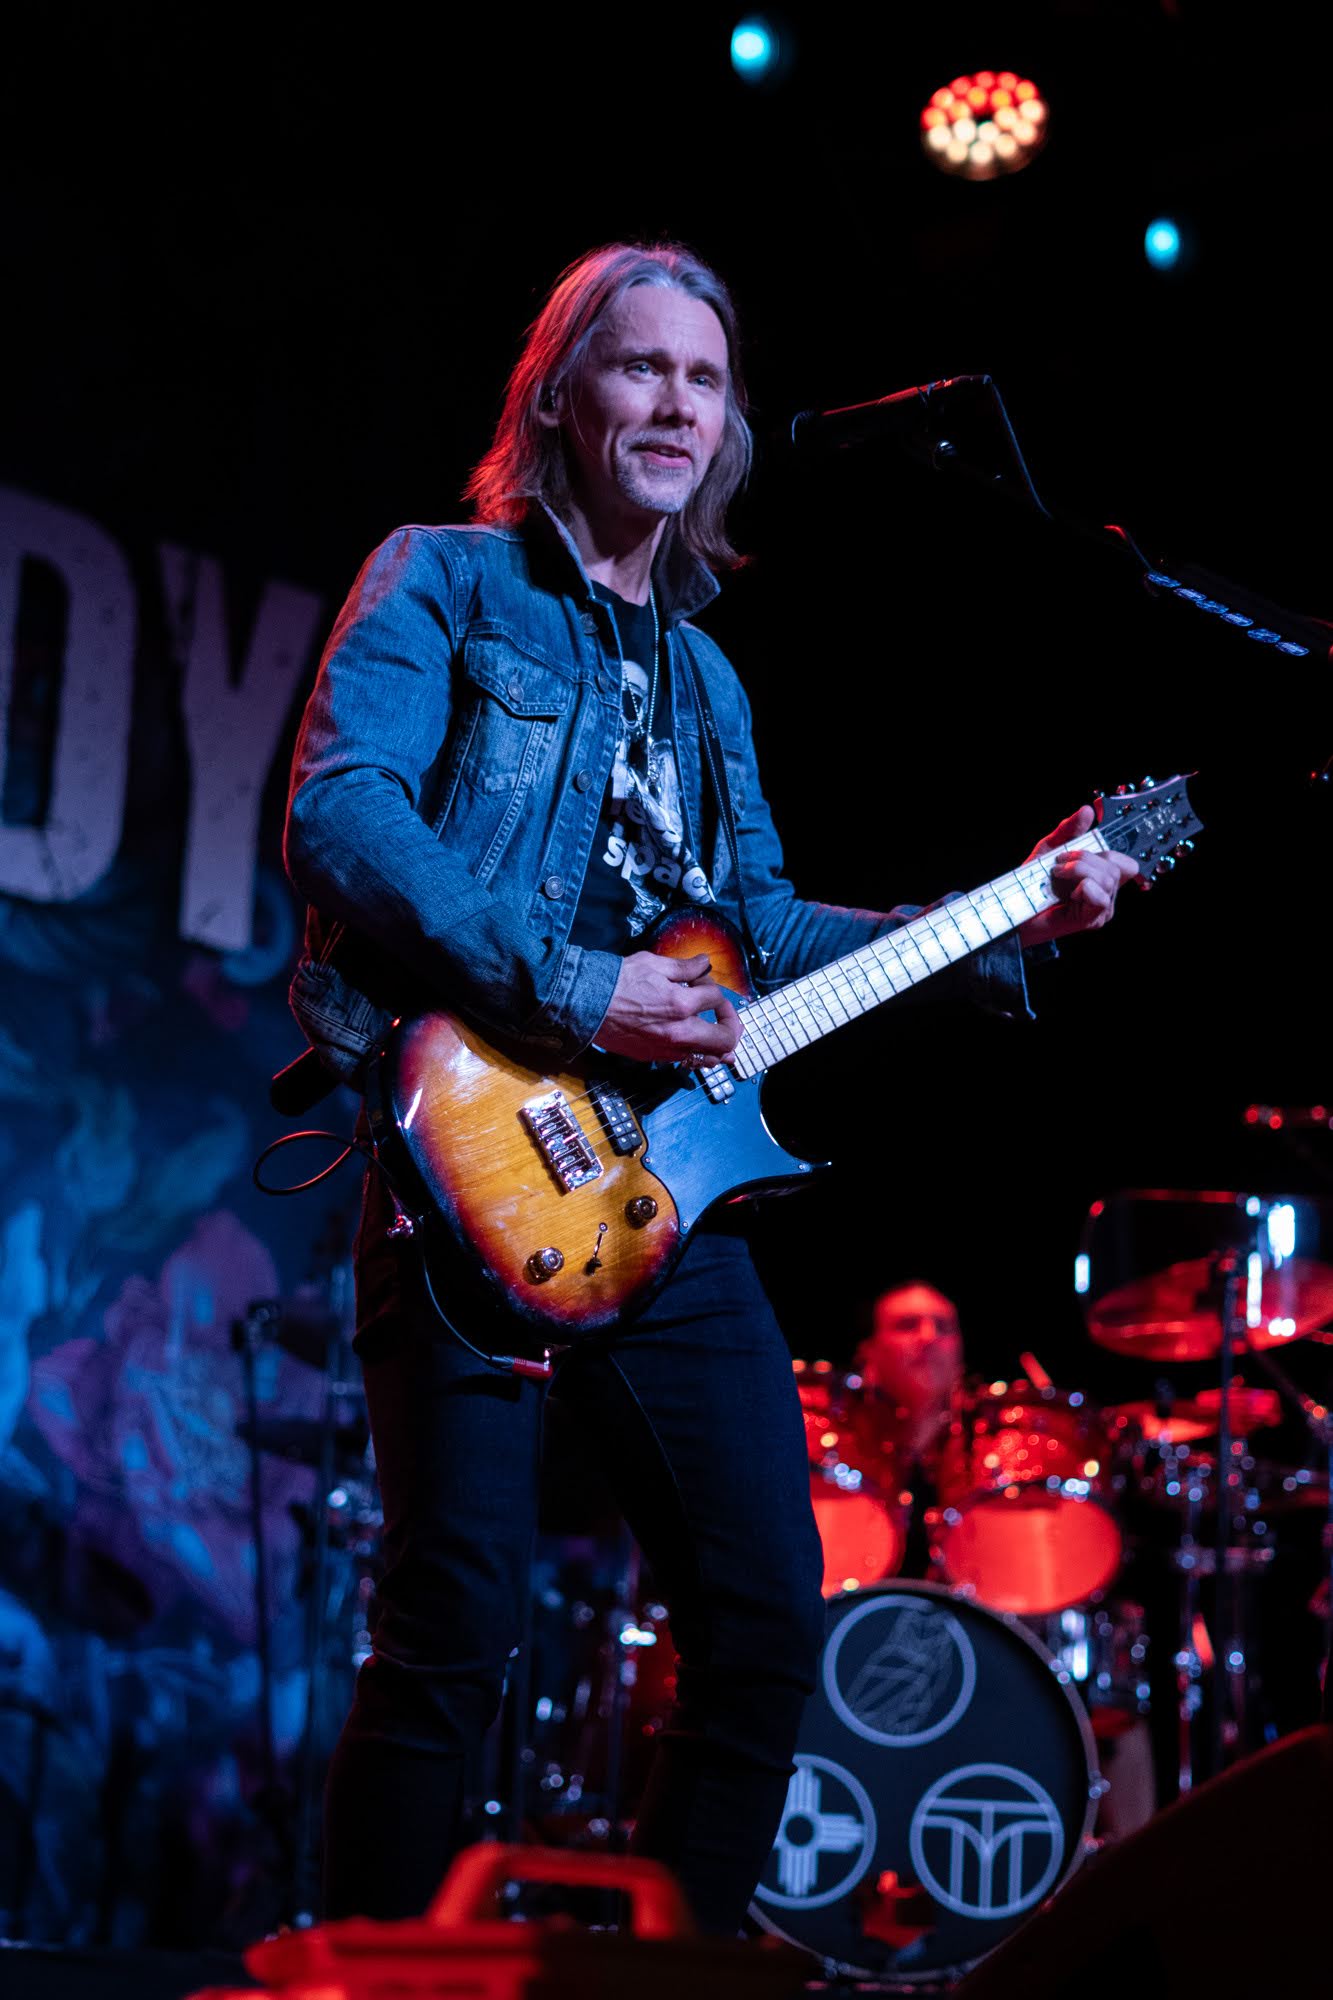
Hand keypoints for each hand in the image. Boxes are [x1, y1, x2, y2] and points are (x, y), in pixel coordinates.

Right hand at [594, 951, 742, 1064]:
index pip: (714, 997)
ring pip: (709, 1057)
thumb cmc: (617, 981)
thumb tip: (705, 962)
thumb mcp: (654, 964)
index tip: (700, 980)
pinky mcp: (654, 1056)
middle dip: (731, 1024)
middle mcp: (678, 1032)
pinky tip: (700, 1048)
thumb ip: (685, 967)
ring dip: (720, 1045)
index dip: (711, 985)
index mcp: (680, 1005)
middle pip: (725, 1038)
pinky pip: (687, 1061)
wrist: (585, 1004)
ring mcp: (667, 1048)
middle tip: (726, 1015)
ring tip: (722, 1036)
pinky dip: (699, 1054)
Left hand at [1017, 804, 1138, 947]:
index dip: (1116, 846)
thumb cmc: (1031, 883)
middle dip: (1086, 857)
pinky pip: (1101, 897)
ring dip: (1080, 869)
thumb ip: (1069, 830)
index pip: (1127, 862)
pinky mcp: (1092, 920)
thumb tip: (1087, 811)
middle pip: (1116, 866)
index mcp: (1102, 878)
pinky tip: (1068, 892)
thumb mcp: (1050, 849)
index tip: (1090, 836)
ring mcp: (1101, 910)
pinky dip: (1084, 886)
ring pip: (1108, 879)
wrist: (1013, 909)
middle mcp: (1107, 894)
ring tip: (1057, 873)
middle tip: (1060, 862)